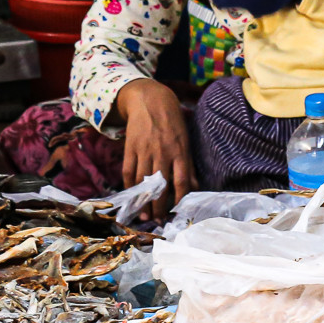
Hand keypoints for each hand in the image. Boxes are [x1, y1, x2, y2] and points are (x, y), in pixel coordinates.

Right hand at [116, 78, 193, 216]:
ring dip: (142, 201)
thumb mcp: (185, 141)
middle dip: (158, 206)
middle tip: (157, 221)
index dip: (179, 199)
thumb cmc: (172, 122)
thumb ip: (188, 165)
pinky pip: (128, 170)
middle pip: (160, 185)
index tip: (177, 213)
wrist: (150, 100)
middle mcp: (162, 152)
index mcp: (179, 151)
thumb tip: (195, 187)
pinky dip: (129, 186)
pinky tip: (132, 196)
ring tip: (143, 215)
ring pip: (142, 181)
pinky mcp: (130, 147)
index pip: (181, 180)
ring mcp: (145, 150)